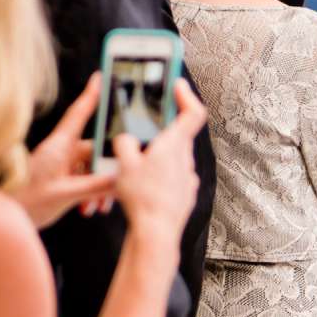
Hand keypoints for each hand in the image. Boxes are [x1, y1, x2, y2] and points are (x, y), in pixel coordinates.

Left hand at [13, 76, 117, 227]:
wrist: (2, 215)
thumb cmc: (24, 202)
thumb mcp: (64, 195)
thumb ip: (94, 186)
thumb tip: (120, 179)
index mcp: (59, 147)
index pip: (79, 114)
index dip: (92, 94)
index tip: (102, 77)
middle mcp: (60, 152)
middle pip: (94, 150)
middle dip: (108, 170)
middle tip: (116, 187)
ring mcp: (59, 165)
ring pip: (90, 168)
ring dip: (98, 187)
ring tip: (97, 205)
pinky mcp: (57, 179)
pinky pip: (82, 180)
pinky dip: (88, 194)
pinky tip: (86, 208)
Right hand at [110, 81, 204, 241]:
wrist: (157, 232)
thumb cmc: (142, 197)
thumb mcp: (124, 163)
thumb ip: (125, 144)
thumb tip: (126, 139)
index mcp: (174, 145)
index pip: (193, 112)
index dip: (186, 95)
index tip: (176, 83)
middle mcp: (185, 159)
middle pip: (178, 134)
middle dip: (160, 129)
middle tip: (144, 126)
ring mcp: (187, 178)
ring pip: (174, 157)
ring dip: (158, 154)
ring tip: (136, 162)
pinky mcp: (185, 194)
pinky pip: (172, 177)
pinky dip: (160, 175)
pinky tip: (144, 184)